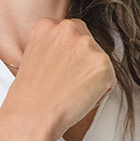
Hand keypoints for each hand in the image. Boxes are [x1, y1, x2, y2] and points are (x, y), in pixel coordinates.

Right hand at [4, 18, 113, 139]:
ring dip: (91, 79)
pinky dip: (99, 94)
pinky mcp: (103, 63)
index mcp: (48, 25)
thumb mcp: (34, 57)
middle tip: (66, 84)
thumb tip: (73, 54)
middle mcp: (69, 29)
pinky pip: (109, 81)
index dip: (70, 55)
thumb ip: (55, 47)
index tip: (62, 69)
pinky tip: (79, 99)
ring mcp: (88, 45)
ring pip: (100, 63)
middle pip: (90, 44)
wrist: (31, 116)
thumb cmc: (30, 96)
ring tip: (69, 92)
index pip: (73, 32)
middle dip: (83, 64)